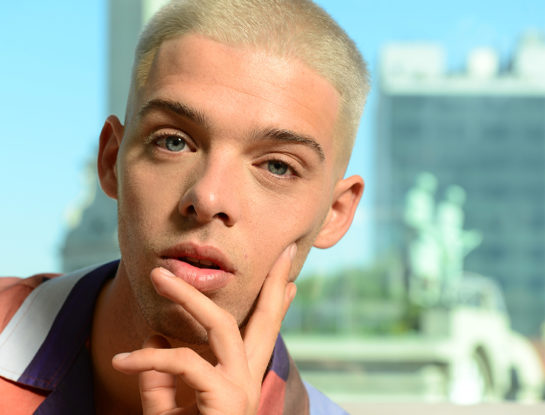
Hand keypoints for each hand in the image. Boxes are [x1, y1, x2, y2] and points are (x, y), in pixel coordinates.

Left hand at [112, 244, 296, 414]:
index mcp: (239, 379)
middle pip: (264, 321)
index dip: (277, 304)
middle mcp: (247, 379)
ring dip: (187, 296)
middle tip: (285, 250)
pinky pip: (183, 361)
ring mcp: (240, 388)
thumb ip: (161, 376)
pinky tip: (121, 362)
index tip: (291, 281)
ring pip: (221, 324)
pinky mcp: (223, 399)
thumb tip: (154, 335)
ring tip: (157, 276)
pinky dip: (150, 359)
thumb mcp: (166, 410)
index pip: (262, 333)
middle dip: (273, 283)